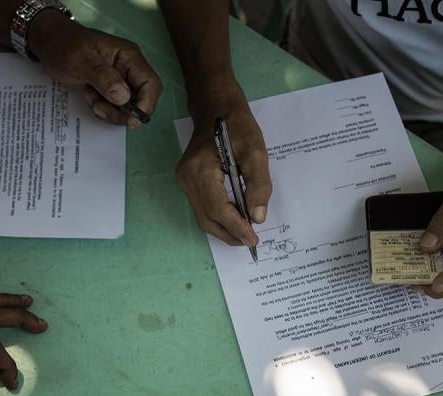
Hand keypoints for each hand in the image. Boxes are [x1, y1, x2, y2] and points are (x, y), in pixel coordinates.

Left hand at [29, 9, 162, 127]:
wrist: (51, 45)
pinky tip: (89, 96)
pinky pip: (115, 109)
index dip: (145, 105)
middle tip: (99, 108)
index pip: (150, 84)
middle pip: (142, 100)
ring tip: (90, 97)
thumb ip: (102, 77)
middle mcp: (129, 70)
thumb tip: (123, 97)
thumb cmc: (65, 46)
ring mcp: (121, 81)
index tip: (130, 119)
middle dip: (123, 112)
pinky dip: (103, 110)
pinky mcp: (111, 91)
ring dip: (110, 111)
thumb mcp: (80, 59)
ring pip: (128, 108)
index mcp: (129, 57)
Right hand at [177, 82, 271, 246]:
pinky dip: (219, 218)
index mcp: (201, 171)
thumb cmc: (237, 125)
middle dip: (229, 234)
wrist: (215, 107)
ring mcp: (184, 182)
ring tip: (245, 234)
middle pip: (207, 219)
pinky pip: (202, 208)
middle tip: (251, 242)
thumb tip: (257, 218)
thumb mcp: (256, 151)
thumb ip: (258, 185)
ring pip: (203, 217)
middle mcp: (187, 180)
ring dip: (224, 229)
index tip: (253, 240)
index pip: (218, 209)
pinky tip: (235, 219)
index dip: (236, 228)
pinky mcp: (187, 182)